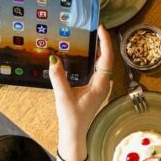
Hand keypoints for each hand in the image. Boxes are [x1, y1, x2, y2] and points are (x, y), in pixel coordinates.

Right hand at [49, 24, 115, 160]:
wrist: (74, 133)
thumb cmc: (71, 118)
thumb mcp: (63, 97)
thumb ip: (58, 78)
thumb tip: (54, 59)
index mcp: (100, 85)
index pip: (106, 58)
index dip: (105, 42)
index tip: (101, 28)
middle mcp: (103, 84)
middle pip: (107, 58)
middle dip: (103, 42)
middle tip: (94, 27)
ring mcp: (100, 86)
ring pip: (103, 63)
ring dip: (99, 49)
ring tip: (92, 35)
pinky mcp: (94, 88)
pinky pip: (97, 68)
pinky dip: (94, 58)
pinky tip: (86, 53)